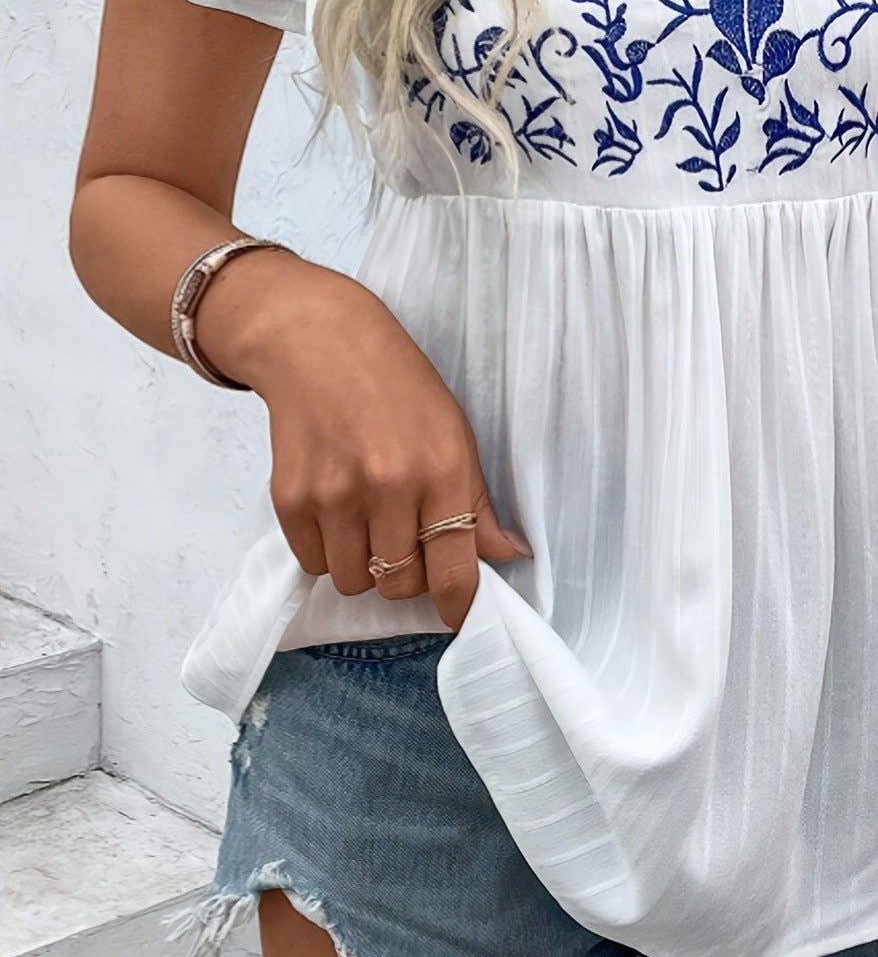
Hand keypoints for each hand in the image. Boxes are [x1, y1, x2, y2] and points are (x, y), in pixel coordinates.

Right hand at [195, 253, 530, 627]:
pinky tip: (335, 508)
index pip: (453, 569)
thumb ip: (476, 502)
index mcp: (440, 470)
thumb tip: (507, 555)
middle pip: (400, 584)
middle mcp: (389, 487)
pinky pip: (314, 564)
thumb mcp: (454, 432)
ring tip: (367, 519)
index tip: (456, 614)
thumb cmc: (398, 385)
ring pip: (355, 582)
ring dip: (364, 565)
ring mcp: (335, 495)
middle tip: (404, 538)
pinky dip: (327, 550)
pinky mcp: (291, 499)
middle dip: (407, 574)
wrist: (319, 343)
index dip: (457, 605)